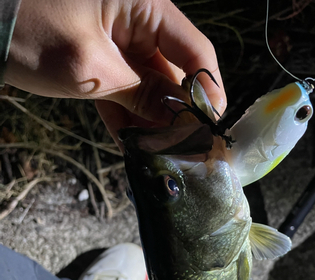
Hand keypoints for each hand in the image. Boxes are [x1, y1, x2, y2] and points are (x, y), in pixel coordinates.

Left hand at [7, 0, 225, 145]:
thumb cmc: (30, 31)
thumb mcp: (92, 68)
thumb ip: (143, 94)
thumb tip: (183, 119)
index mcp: (144, 6)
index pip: (194, 50)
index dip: (207, 91)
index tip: (211, 128)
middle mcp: (137, 22)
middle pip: (174, 73)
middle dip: (178, 115)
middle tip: (186, 152)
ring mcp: (117, 42)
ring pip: (149, 87)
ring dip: (153, 122)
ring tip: (161, 156)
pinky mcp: (100, 60)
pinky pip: (124, 91)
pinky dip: (127, 117)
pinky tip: (134, 146)